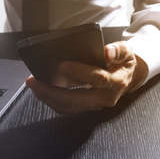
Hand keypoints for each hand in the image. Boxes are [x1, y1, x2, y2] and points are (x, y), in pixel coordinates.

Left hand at [26, 41, 148, 113]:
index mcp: (116, 82)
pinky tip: (39, 89)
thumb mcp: (126, 51)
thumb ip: (118, 50)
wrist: (127, 77)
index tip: (62, 64)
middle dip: (53, 92)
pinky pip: (65, 108)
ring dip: (48, 97)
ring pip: (68, 107)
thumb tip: (106, 52)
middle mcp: (105, 98)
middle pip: (76, 99)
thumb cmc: (123, 61)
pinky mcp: (85, 107)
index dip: (80, 72)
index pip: (97, 79)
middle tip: (35, 81)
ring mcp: (94, 105)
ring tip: (33, 84)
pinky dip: (50, 99)